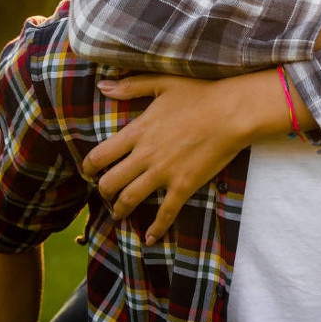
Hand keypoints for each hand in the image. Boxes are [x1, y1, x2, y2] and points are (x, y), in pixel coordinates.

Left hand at [83, 73, 263, 243]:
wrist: (232, 112)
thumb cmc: (199, 94)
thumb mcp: (161, 83)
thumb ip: (130, 86)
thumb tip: (102, 85)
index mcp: (138, 131)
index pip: (100, 156)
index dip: (89, 167)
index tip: (88, 171)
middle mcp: (146, 155)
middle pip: (110, 182)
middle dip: (102, 191)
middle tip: (104, 193)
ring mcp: (164, 173)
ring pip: (130, 199)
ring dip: (120, 210)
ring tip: (118, 214)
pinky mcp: (184, 186)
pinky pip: (166, 213)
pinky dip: (156, 229)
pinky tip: (150, 238)